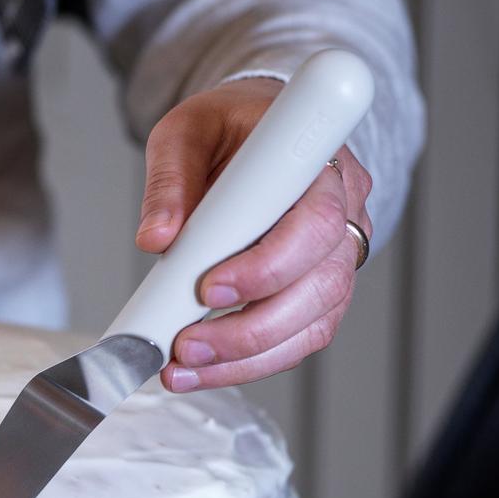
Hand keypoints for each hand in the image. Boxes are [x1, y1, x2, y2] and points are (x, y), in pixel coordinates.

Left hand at [136, 76, 373, 390]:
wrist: (256, 131)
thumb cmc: (229, 128)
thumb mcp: (186, 131)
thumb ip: (169, 180)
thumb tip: (154, 238)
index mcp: (317, 164)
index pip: (316, 220)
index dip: (269, 264)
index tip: (209, 289)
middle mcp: (344, 211)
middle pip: (320, 285)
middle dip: (250, 327)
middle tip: (186, 344)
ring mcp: (337, 254)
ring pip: (313, 322)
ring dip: (247, 357)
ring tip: (183, 368)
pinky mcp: (319, 287)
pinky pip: (299, 338)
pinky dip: (251, 362)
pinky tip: (203, 369)